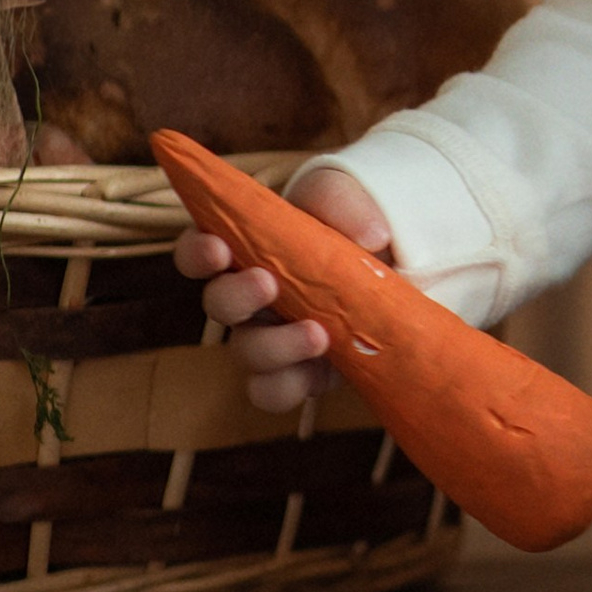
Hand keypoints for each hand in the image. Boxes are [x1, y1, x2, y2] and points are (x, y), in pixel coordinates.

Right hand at [172, 164, 393, 413]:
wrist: (393, 268)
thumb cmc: (352, 226)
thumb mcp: (347, 199)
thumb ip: (344, 202)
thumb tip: (368, 236)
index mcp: (246, 249)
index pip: (200, 251)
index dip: (198, 252)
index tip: (218, 249)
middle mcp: (249, 297)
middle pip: (217, 304)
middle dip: (236, 296)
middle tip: (268, 284)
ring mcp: (271, 337)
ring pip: (245, 353)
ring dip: (275, 347)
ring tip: (318, 335)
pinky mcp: (299, 370)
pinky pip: (272, 391)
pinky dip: (290, 384)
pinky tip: (323, 367)